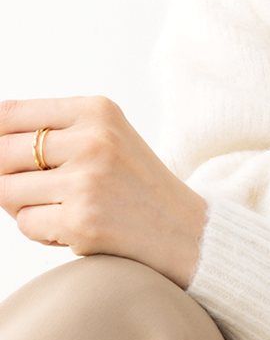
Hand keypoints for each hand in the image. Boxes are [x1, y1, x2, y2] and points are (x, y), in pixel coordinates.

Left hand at [0, 95, 208, 290]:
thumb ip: (54, 132)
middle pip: (2, 153)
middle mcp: (93, 140)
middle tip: (34, 185)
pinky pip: (25, 223)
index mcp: (97, 110)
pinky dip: (39, 229)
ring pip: (6, 191)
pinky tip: (71, 225)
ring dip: (21, 204)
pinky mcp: (81, 220)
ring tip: (57, 205)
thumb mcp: (105, 137)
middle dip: (4, 174)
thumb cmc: (133, 182)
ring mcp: (86, 181)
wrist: (181, 227)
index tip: (2, 153)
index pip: (11, 113)